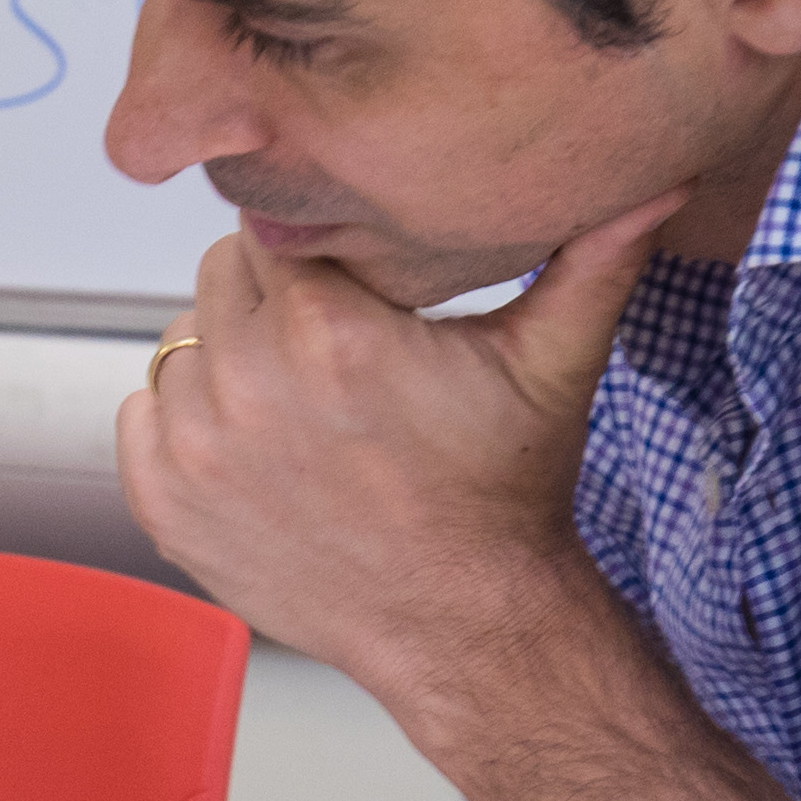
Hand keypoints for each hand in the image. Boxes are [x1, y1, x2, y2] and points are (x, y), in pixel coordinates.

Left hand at [114, 198, 676, 705]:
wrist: (466, 625)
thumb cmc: (502, 494)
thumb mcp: (554, 364)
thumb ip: (594, 257)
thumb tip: (659, 175)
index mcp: (323, 330)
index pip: (275, 225)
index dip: (316, 247)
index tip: (351, 283)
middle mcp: (244, 383)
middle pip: (221, 275)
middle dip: (271, 295)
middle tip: (331, 343)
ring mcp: (194, 450)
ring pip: (181, 343)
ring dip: (227, 358)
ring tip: (300, 400)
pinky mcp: (166, 505)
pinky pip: (141, 417)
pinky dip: (185, 425)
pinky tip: (258, 447)